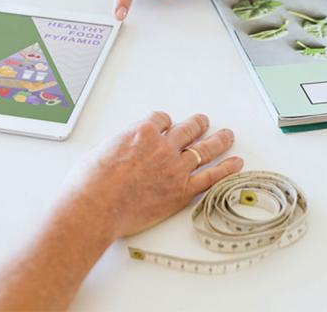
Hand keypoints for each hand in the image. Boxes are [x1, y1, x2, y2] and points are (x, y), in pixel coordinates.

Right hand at [72, 111, 241, 237]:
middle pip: (187, 129)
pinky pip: (211, 177)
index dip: (165, 122)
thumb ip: (118, 149)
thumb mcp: (100, 152)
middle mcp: (162, 146)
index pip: (161, 119)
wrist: (95, 206)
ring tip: (227, 136)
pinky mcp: (182, 191)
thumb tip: (119, 154)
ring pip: (204, 149)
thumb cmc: (90, 183)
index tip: (167, 125)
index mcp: (141, 132)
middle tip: (204, 121)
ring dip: (218, 140)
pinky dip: (226, 169)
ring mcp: (175, 168)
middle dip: (198, 124)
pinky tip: (236, 164)